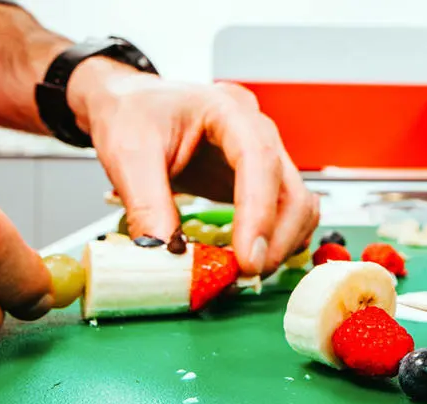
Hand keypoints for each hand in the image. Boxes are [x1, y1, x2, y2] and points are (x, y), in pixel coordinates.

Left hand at [71, 61, 318, 275]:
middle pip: (291, 190)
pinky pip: (288, 215)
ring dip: (281, 245)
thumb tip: (164, 253)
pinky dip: (278, 242)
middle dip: (275, 240)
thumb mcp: (127, 152)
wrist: (132, 106)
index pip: (259, 159)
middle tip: (243, 275)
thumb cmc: (132, 114)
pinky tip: (250, 259)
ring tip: (243, 272)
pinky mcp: (260, 183)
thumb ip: (146, 203)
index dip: (259, 213)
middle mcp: (257, 132)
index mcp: (227, 110)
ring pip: (298, 206)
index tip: (247, 259)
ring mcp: (265, 158)